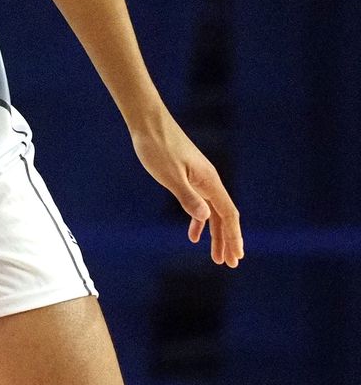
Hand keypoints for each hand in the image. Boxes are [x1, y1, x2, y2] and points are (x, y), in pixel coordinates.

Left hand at [131, 115, 242, 267]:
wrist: (147, 121)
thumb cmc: (157, 145)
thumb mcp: (169, 174)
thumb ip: (187, 196)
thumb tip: (205, 217)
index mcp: (209, 180)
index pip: (228, 214)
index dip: (233, 236)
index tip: (236, 257)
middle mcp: (208, 180)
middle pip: (224, 215)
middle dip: (227, 240)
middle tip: (229, 263)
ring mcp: (198, 177)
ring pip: (212, 211)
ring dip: (215, 233)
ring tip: (215, 256)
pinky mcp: (187, 174)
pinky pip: (199, 202)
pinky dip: (199, 220)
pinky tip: (193, 234)